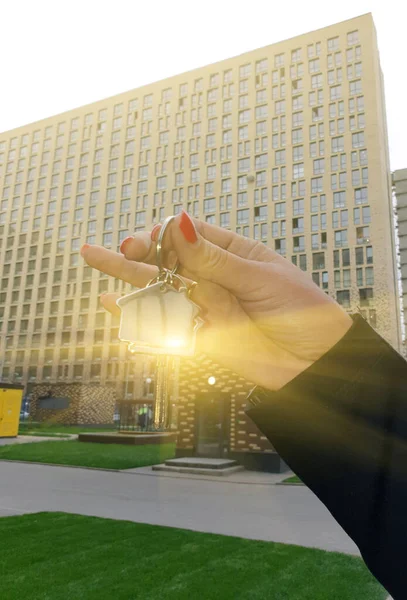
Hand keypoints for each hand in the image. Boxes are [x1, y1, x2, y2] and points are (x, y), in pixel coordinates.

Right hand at [81, 212, 351, 390]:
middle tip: (115, 249)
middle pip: (167, 259)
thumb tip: (180, 225)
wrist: (316, 363)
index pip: (189, 234)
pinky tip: (114, 303)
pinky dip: (139, 315)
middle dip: (139, 252)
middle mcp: (214, 277)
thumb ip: (216, 260)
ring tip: (94, 258)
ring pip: (160, 288)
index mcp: (232, 254)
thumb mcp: (261, 279)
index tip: (151, 239)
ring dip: (129, 277)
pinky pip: (165, 323)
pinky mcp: (201, 334)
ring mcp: (205, 305)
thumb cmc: (303, 311)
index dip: (166, 233)